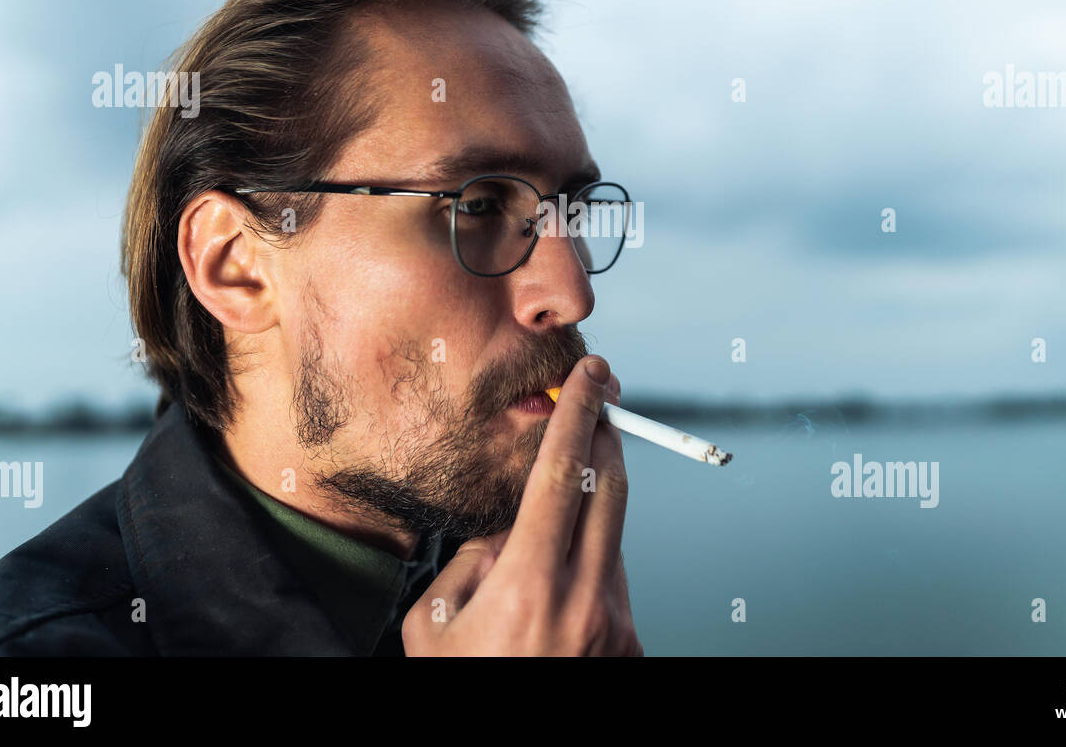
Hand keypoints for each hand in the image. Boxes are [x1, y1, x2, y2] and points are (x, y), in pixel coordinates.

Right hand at [403, 355, 640, 655]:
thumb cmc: (458, 688)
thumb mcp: (434, 623)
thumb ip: (474, 559)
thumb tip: (511, 527)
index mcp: (530, 587)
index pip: (564, 476)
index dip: (578, 416)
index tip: (591, 377)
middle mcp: (585, 602)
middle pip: (610, 491)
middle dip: (604, 440)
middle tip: (595, 407)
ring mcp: (616, 627)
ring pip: (612, 539)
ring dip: (590, 513)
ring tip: (540, 545)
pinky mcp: (631, 649)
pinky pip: (613, 584)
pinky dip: (590, 567)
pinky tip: (554, 595)